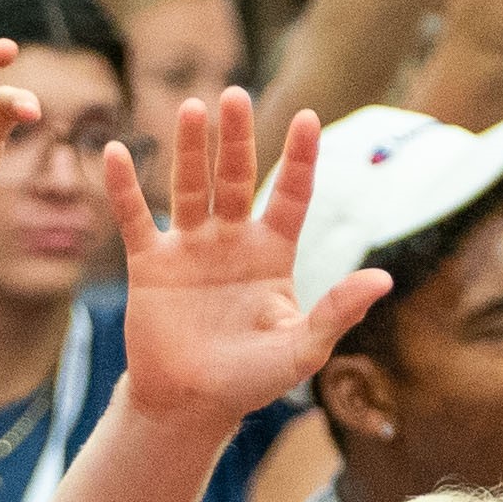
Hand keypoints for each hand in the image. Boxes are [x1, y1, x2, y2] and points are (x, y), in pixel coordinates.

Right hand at [104, 93, 386, 424]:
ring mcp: (189, 248)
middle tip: (235, 95)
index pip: (291, 194)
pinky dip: (125, 188)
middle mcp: (231, 240)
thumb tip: (385, 278)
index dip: (300, 158)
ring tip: (191, 108)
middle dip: (236, 138)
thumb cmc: (251, 380)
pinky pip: (136, 218)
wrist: (191, 406)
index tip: (308, 117)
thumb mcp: (302, 349)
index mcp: (272, 253)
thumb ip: (338, 311)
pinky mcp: (150, 264)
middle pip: (236, 178)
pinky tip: (117, 153)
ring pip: (189, 187)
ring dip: (189, 149)